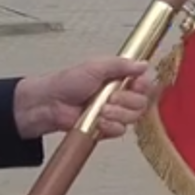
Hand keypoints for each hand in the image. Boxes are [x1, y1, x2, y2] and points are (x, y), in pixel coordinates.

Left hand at [12, 57, 157, 139]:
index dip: (142, 86)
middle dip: (127, 101)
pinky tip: (99, 120)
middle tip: (111, 97)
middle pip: (141, 102)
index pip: (144, 83)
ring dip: (118, 113)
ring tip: (102, 109)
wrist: (51, 104)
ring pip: (133, 117)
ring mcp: (114, 113)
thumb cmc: (67, 83)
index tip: (134, 84)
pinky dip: (111, 125)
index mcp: (118, 78)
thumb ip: (121, 65)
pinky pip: (121, 130)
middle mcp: (119, 96)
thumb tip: (143, 64)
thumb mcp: (95, 67)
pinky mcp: (107, 128)